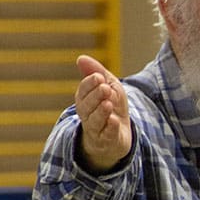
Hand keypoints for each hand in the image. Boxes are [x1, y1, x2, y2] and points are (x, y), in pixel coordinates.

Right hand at [74, 55, 131, 173]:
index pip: (82, 92)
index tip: (98, 77)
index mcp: (85, 100)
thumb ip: (97, 72)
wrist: (119, 136)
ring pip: (94, 121)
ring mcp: (95, 130)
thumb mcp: (110, 87)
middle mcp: (86, 116)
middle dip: (95, 96)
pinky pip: (106, 135)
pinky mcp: (106, 142)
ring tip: (108, 103)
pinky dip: (110, 128)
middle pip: (86, 107)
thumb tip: (81, 58)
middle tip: (105, 88)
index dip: (89, 84)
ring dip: (101, 112)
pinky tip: (113, 121)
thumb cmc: (112, 107)